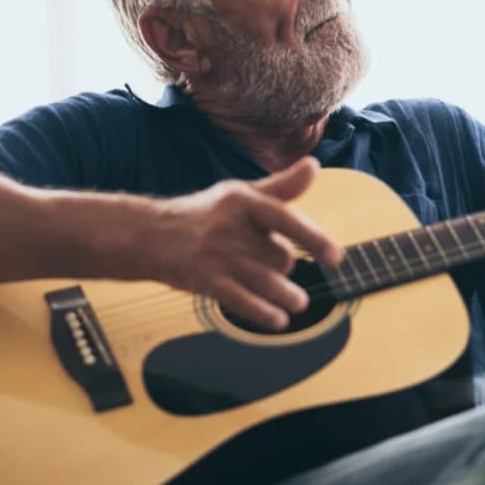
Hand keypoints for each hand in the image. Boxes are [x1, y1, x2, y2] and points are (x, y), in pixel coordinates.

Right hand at [149, 157, 342, 329]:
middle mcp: (230, 227)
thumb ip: (280, 186)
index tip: (335, 257)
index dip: (313, 238)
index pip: (285, 219)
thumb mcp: (240, 194)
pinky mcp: (206, 281)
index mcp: (242, 200)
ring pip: (269, 282)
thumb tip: (314, 165)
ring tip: (297, 301)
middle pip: (280, 257)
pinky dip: (265, 314)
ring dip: (288, 296)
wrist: (150, 235)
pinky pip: (245, 302)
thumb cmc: (204, 214)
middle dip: (283, 265)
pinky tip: (279, 319)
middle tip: (272, 264)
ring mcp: (217, 256)